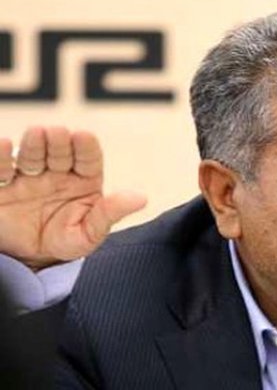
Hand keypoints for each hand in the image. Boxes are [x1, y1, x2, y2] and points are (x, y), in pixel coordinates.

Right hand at [0, 127, 146, 269]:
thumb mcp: (89, 234)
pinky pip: (1, 168)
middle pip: (59, 150)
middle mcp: (57, 171)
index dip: (85, 145)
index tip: (83, 136)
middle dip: (58, 141)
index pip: (88, 157)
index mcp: (84, 179)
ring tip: (36, 135)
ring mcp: (28, 175)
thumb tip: (142, 198)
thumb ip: (110, 214)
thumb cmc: (64, 242)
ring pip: (32, 154)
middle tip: (56, 134)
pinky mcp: (2, 185)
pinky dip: (2, 156)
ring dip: (34, 144)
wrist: (28, 261)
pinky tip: (6, 145)